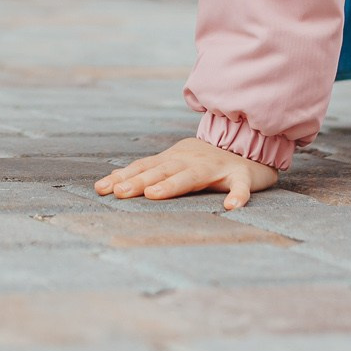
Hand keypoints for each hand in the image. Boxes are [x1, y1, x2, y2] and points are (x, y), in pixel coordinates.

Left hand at [95, 136, 277, 210]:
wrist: (248, 142)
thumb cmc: (204, 159)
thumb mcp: (174, 161)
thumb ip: (146, 170)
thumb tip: (112, 177)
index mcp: (174, 160)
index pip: (144, 167)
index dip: (123, 177)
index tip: (101, 189)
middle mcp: (191, 161)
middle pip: (162, 171)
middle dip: (140, 181)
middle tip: (120, 193)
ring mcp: (216, 167)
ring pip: (193, 176)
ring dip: (173, 185)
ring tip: (155, 195)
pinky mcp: (242, 176)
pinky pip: (240, 187)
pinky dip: (237, 196)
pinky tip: (231, 208)